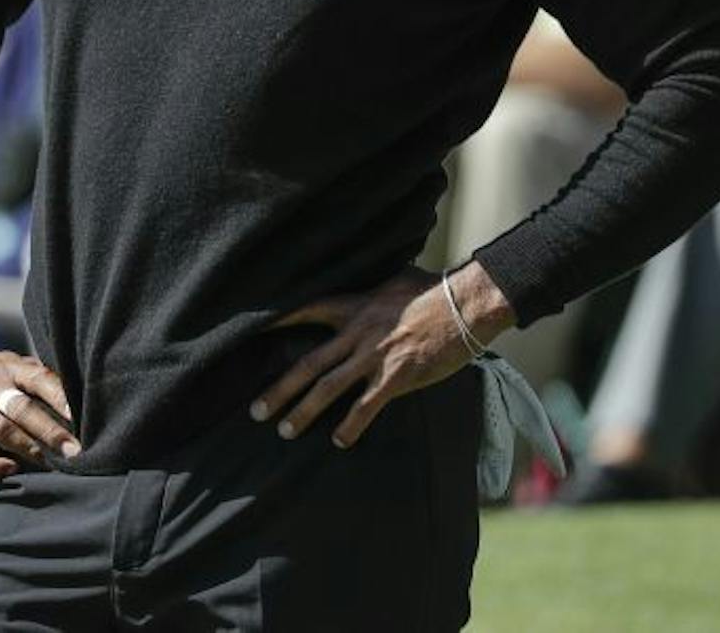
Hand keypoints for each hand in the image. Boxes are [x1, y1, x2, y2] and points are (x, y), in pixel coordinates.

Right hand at [0, 350, 80, 481]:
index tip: (81, 416)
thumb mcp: (4, 363)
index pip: (39, 379)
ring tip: (50, 465)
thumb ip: (34, 375)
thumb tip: (73, 394)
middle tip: (75, 451)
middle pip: (24, 409)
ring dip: (28, 449)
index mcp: (9, 369)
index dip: (60, 397)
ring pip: (3, 431)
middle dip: (51, 432)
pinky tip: (9, 470)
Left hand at [250, 263, 514, 449]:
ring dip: (304, 411)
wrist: (466, 304)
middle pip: (308, 363)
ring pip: (329, 387)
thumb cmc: (433, 290)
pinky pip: (366, 405)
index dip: (278, 321)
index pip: (305, 311)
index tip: (252, 331)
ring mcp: (375, 355)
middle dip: (280, 389)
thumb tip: (368, 281)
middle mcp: (357, 332)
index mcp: (354, 306)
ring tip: (285, 431)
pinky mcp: (397, 376)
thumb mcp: (394, 279)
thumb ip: (372, 288)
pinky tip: (339, 441)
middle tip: (256, 411)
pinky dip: (351, 424)